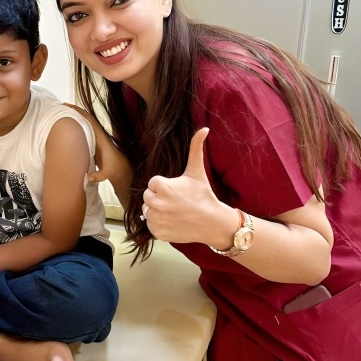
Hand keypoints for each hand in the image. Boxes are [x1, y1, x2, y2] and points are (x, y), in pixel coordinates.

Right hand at [64, 104, 130, 186]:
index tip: (68, 107)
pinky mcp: (94, 141)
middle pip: (86, 118)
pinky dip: (77, 124)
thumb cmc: (115, 169)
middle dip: (74, 111)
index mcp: (101, 138)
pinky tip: (69, 125)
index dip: (79, 113)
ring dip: (75, 116)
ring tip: (62, 113)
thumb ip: (98, 176)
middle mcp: (99, 134)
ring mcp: (97, 136)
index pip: (89, 121)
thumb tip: (87, 178)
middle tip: (60, 107)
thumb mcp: (107, 173)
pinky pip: (85, 129)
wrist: (122, 168)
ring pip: (85, 122)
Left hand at [142, 128, 235, 243]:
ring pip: (148, 211)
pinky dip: (159, 224)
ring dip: (157, 211)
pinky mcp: (157, 232)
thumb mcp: (197, 171)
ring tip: (175, 211)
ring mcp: (156, 219)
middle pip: (148, 197)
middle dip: (159, 198)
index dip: (165, 186)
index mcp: (162, 186)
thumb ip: (195, 148)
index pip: (153, 183)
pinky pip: (150, 225)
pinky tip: (173, 221)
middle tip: (177, 201)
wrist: (213, 223)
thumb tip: (203, 128)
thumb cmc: (203, 195)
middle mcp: (155, 203)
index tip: (178, 191)